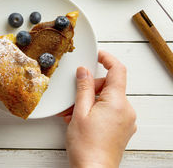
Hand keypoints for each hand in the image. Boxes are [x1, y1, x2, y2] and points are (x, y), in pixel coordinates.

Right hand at [61, 51, 136, 167]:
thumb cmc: (87, 146)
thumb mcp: (80, 111)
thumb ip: (83, 88)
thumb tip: (84, 71)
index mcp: (118, 102)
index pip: (118, 70)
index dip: (107, 58)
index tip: (97, 55)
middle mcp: (127, 110)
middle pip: (109, 86)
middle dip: (90, 88)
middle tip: (74, 99)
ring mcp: (126, 120)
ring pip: (108, 99)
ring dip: (90, 101)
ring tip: (74, 114)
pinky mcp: (122, 128)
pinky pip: (110, 111)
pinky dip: (96, 111)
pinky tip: (81, 120)